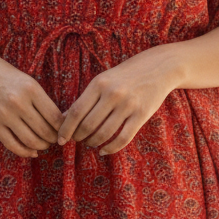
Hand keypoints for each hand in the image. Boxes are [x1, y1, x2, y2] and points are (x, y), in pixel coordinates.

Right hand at [0, 52, 63, 157]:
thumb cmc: (8, 76)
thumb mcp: (29, 82)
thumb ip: (43, 101)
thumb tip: (60, 124)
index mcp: (31, 89)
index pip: (55, 117)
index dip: (63, 128)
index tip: (66, 131)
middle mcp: (18, 102)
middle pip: (44, 131)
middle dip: (54, 139)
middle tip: (56, 140)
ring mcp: (4, 115)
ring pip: (31, 141)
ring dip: (42, 146)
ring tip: (44, 144)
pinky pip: (13, 145)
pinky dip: (25, 152)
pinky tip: (32, 152)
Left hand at [57, 44, 181, 154]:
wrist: (158, 67)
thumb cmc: (125, 75)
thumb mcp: (103, 80)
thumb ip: (86, 98)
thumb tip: (65, 118)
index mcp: (99, 83)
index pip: (76, 111)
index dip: (66, 129)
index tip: (60, 139)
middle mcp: (113, 93)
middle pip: (88, 125)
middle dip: (78, 137)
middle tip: (77, 141)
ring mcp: (128, 104)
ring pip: (103, 133)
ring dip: (93, 143)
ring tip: (90, 144)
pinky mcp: (141, 114)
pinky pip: (123, 138)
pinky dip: (110, 148)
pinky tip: (104, 150)